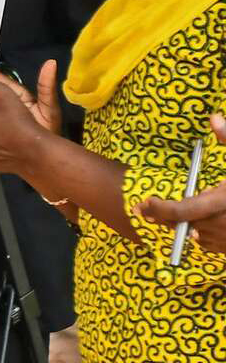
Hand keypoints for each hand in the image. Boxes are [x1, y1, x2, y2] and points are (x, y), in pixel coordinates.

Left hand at [134, 113, 225, 251]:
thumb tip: (214, 117)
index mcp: (223, 202)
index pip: (184, 209)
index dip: (160, 208)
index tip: (144, 202)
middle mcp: (223, 224)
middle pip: (183, 225)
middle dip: (164, 217)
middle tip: (145, 209)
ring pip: (195, 236)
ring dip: (181, 227)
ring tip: (165, 217)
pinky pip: (210, 244)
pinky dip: (201, 235)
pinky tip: (199, 226)